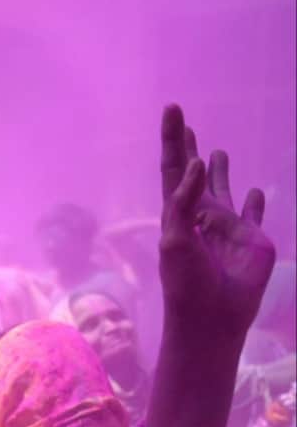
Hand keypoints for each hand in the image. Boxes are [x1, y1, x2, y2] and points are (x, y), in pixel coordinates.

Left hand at [158, 105, 275, 338]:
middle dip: (190, 148)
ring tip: (217, 150)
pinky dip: (254, 202)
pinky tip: (253, 192)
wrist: (211, 316)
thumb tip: (199, 163)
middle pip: (195, 173)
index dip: (174, 139)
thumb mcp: (176, 239)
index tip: (173, 109)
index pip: (174, 168)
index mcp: (178, 212)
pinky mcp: (253, 239)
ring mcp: (229, 226)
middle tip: (184, 121)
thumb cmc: (186, 281)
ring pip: (224, 189)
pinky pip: (254, 214)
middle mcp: (202, 214)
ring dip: (220, 171)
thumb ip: (184, 202)